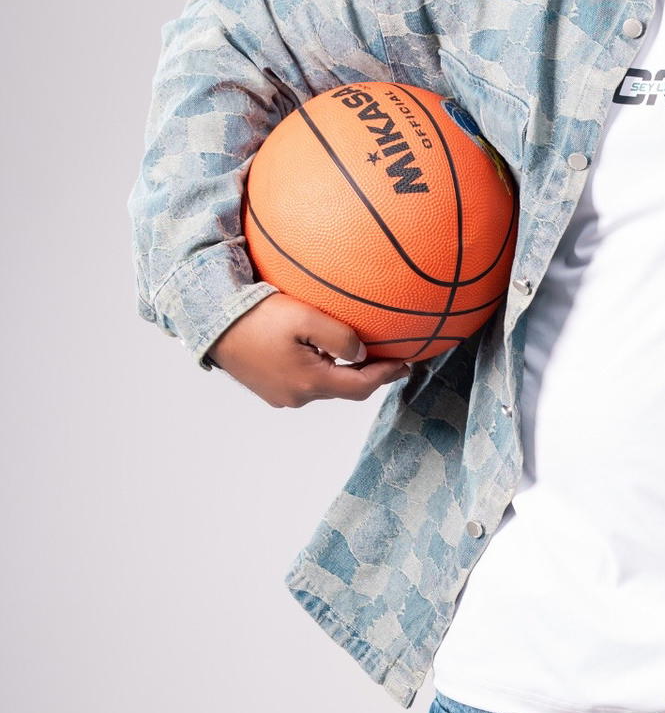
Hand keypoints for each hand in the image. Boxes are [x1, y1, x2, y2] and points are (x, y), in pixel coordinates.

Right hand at [207, 293, 414, 407]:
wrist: (209, 321)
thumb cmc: (256, 316)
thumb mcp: (304, 317)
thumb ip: (340, 336)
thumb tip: (361, 352)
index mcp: (311, 382)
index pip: (362, 386)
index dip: (388, 375)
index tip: (408, 364)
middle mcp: (297, 396)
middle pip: (344, 388)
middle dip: (367, 374)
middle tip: (389, 357)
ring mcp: (281, 396)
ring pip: (323, 385)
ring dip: (341, 372)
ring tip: (356, 353)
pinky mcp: (268, 388)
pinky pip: (303, 381)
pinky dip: (319, 370)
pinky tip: (320, 352)